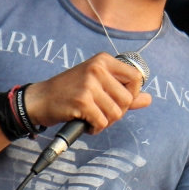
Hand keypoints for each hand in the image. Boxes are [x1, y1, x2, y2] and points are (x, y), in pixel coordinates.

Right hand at [24, 52, 151, 132]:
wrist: (40, 99)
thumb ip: (123, 91)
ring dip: (106, 122)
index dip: (132, 95)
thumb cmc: (70, 92)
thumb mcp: (97, 85)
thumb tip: (148, 99)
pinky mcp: (82, 101)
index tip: (118, 101)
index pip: (136, 78)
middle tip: (102, 113)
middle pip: (127, 99)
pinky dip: (95, 128)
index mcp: (104, 60)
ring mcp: (89, 84)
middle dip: (118, 113)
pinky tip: (86, 124)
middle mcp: (97, 68)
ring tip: (92, 118)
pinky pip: (102, 122)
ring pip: (116, 113)